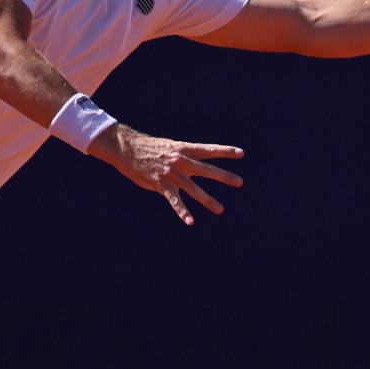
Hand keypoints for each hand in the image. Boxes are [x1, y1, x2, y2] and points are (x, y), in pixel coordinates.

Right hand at [88, 124, 243, 224]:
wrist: (128, 149)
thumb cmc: (150, 149)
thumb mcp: (171, 147)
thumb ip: (185, 157)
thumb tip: (197, 164)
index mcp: (184, 149)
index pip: (209, 149)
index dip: (225, 151)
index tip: (241, 153)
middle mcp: (181, 161)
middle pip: (207, 169)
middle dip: (224, 176)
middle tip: (239, 182)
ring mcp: (172, 174)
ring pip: (194, 189)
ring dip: (208, 200)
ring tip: (220, 209)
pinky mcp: (161, 185)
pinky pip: (175, 201)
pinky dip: (183, 212)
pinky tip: (191, 221)